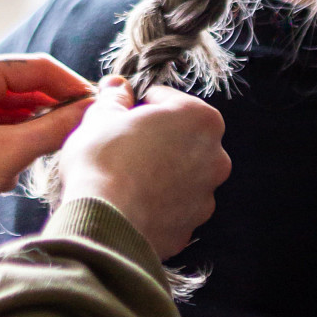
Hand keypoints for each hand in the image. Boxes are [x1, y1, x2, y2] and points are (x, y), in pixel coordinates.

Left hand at [0, 53, 96, 218]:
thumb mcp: (8, 152)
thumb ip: (53, 129)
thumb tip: (89, 113)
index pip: (37, 68)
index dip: (72, 87)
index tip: (98, 107)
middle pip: (24, 89)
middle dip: (48, 117)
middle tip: (76, 137)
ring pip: (11, 111)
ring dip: (27, 137)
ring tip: (33, 163)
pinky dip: (8, 146)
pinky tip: (6, 174)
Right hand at [57, 78, 229, 261]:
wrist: (103, 222)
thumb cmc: (105, 159)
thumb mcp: (102, 115)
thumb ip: (114, 97)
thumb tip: (117, 87)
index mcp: (201, 120)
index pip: (168, 100)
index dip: (140, 106)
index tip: (121, 117)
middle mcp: (215, 158)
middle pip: (181, 140)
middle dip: (156, 141)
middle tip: (122, 147)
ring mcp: (205, 198)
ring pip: (179, 177)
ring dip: (158, 175)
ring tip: (124, 180)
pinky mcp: (189, 229)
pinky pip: (171, 210)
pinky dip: (155, 207)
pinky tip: (130, 205)